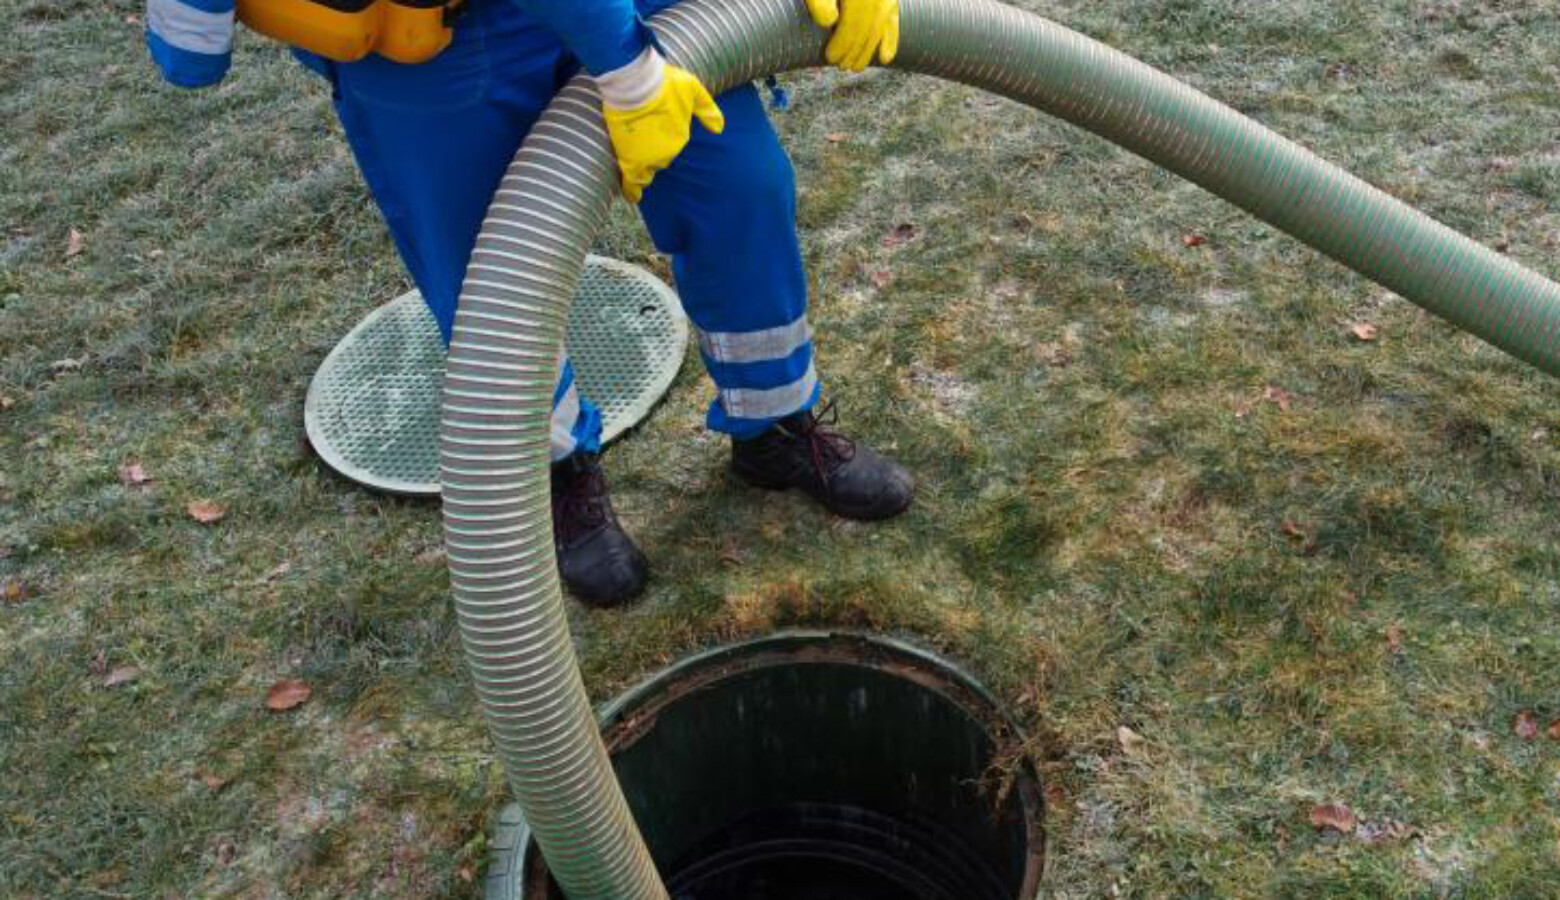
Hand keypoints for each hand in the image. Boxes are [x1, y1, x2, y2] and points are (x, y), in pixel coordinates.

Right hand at [600, 50, 724, 202]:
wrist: (637, 83)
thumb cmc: (664, 83)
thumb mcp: (693, 89)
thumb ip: (707, 109)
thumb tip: (720, 129)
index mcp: (680, 137)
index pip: (671, 144)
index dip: (662, 134)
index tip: (655, 122)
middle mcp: (666, 152)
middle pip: (659, 157)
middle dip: (651, 147)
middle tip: (641, 130)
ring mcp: (648, 157)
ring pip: (646, 169)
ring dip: (641, 164)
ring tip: (635, 156)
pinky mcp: (629, 158)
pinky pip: (632, 182)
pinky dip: (632, 191)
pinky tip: (633, 198)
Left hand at [805, 0, 899, 71]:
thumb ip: (820, 1)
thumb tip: (830, 24)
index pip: (852, 27)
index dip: (841, 45)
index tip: (830, 58)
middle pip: (866, 32)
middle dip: (854, 52)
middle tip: (841, 66)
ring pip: (879, 30)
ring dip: (868, 51)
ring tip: (856, 66)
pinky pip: (894, 20)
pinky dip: (891, 40)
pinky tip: (886, 58)